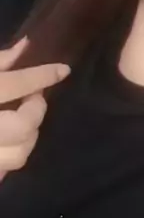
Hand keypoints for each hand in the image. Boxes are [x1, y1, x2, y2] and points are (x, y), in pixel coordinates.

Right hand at [0, 38, 69, 180]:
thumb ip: (0, 61)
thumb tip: (28, 45)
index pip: (17, 83)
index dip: (44, 76)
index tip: (63, 70)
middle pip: (23, 126)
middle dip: (35, 112)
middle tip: (34, 100)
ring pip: (19, 155)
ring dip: (27, 138)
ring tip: (22, 123)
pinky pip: (5, 172)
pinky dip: (12, 157)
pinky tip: (9, 143)